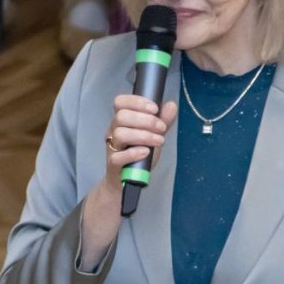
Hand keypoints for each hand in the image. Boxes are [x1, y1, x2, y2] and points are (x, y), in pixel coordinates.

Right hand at [79, 95, 177, 270]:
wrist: (127, 182)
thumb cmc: (139, 156)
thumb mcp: (154, 136)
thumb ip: (162, 121)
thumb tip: (171, 105)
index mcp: (122, 121)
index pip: (120, 102)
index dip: (137, 102)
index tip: (155, 108)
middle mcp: (114, 131)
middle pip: (121, 116)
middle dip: (145, 119)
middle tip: (161, 128)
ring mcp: (112, 148)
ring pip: (120, 133)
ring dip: (143, 135)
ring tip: (159, 141)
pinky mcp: (113, 164)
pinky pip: (118, 156)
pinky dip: (134, 152)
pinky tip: (146, 152)